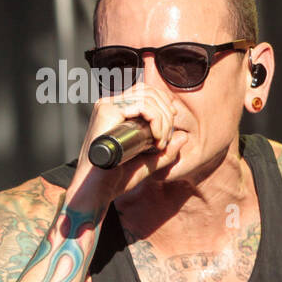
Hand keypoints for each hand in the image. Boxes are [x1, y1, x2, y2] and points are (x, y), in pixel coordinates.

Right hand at [71, 82, 183, 200]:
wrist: (96, 190)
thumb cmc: (117, 177)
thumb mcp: (148, 163)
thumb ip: (166, 152)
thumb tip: (184, 136)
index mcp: (117, 111)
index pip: (146, 93)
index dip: (164, 105)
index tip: (169, 129)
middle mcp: (110, 105)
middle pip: (148, 91)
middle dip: (167, 114)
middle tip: (166, 140)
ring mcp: (107, 106)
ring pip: (148, 97)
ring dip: (164, 120)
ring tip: (160, 143)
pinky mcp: (107, 112)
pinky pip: (142, 106)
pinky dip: (157, 121)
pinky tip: (156, 139)